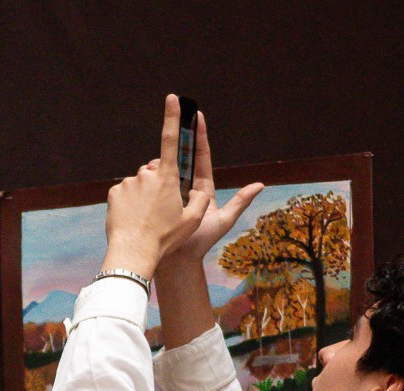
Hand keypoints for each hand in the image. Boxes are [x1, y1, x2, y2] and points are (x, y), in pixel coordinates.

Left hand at [101, 95, 212, 279]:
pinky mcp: (114, 192)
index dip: (172, 117)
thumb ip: (201, 201)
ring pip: (139, 184)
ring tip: (146, 219)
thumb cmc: (166, 238)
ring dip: (143, 197)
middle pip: (155, 171)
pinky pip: (125, 194)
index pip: (170, 140)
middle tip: (161, 210)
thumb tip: (201, 191)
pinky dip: (129, 204)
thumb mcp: (192, 221)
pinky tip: (133, 219)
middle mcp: (146, 175)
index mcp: (167, 178)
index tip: (172, 98)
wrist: (134, 251)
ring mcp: (128, 183)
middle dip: (159, 184)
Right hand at [161, 109, 263, 268]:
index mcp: (202, 188)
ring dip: (159, 163)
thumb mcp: (223, 221)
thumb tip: (260, 184)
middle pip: (179, 158)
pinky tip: (143, 178)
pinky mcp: (155, 202)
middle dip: (175, 143)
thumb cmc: (200, 243)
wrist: (177, 262)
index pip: (201, 157)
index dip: (199, 136)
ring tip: (155, 166)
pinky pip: (151, 184)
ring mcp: (168, 194)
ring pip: (162, 170)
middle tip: (171, 126)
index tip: (196, 115)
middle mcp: (185, 188)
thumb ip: (240, 202)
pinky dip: (148, 178)